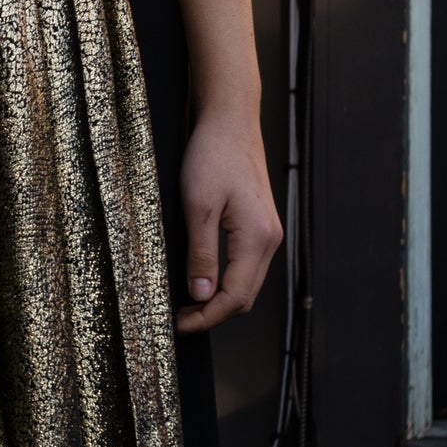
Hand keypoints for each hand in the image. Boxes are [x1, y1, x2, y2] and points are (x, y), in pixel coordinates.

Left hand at [174, 106, 281, 334]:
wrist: (230, 121)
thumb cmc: (212, 155)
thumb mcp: (198, 206)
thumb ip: (201, 255)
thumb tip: (201, 297)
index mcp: (257, 238)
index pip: (235, 298)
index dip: (206, 318)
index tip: (176, 326)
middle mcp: (270, 240)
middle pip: (245, 297)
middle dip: (212, 314)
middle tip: (176, 319)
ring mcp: (268, 233)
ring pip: (246, 284)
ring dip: (218, 300)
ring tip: (184, 304)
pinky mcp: (260, 226)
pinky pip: (246, 267)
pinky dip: (225, 282)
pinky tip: (201, 280)